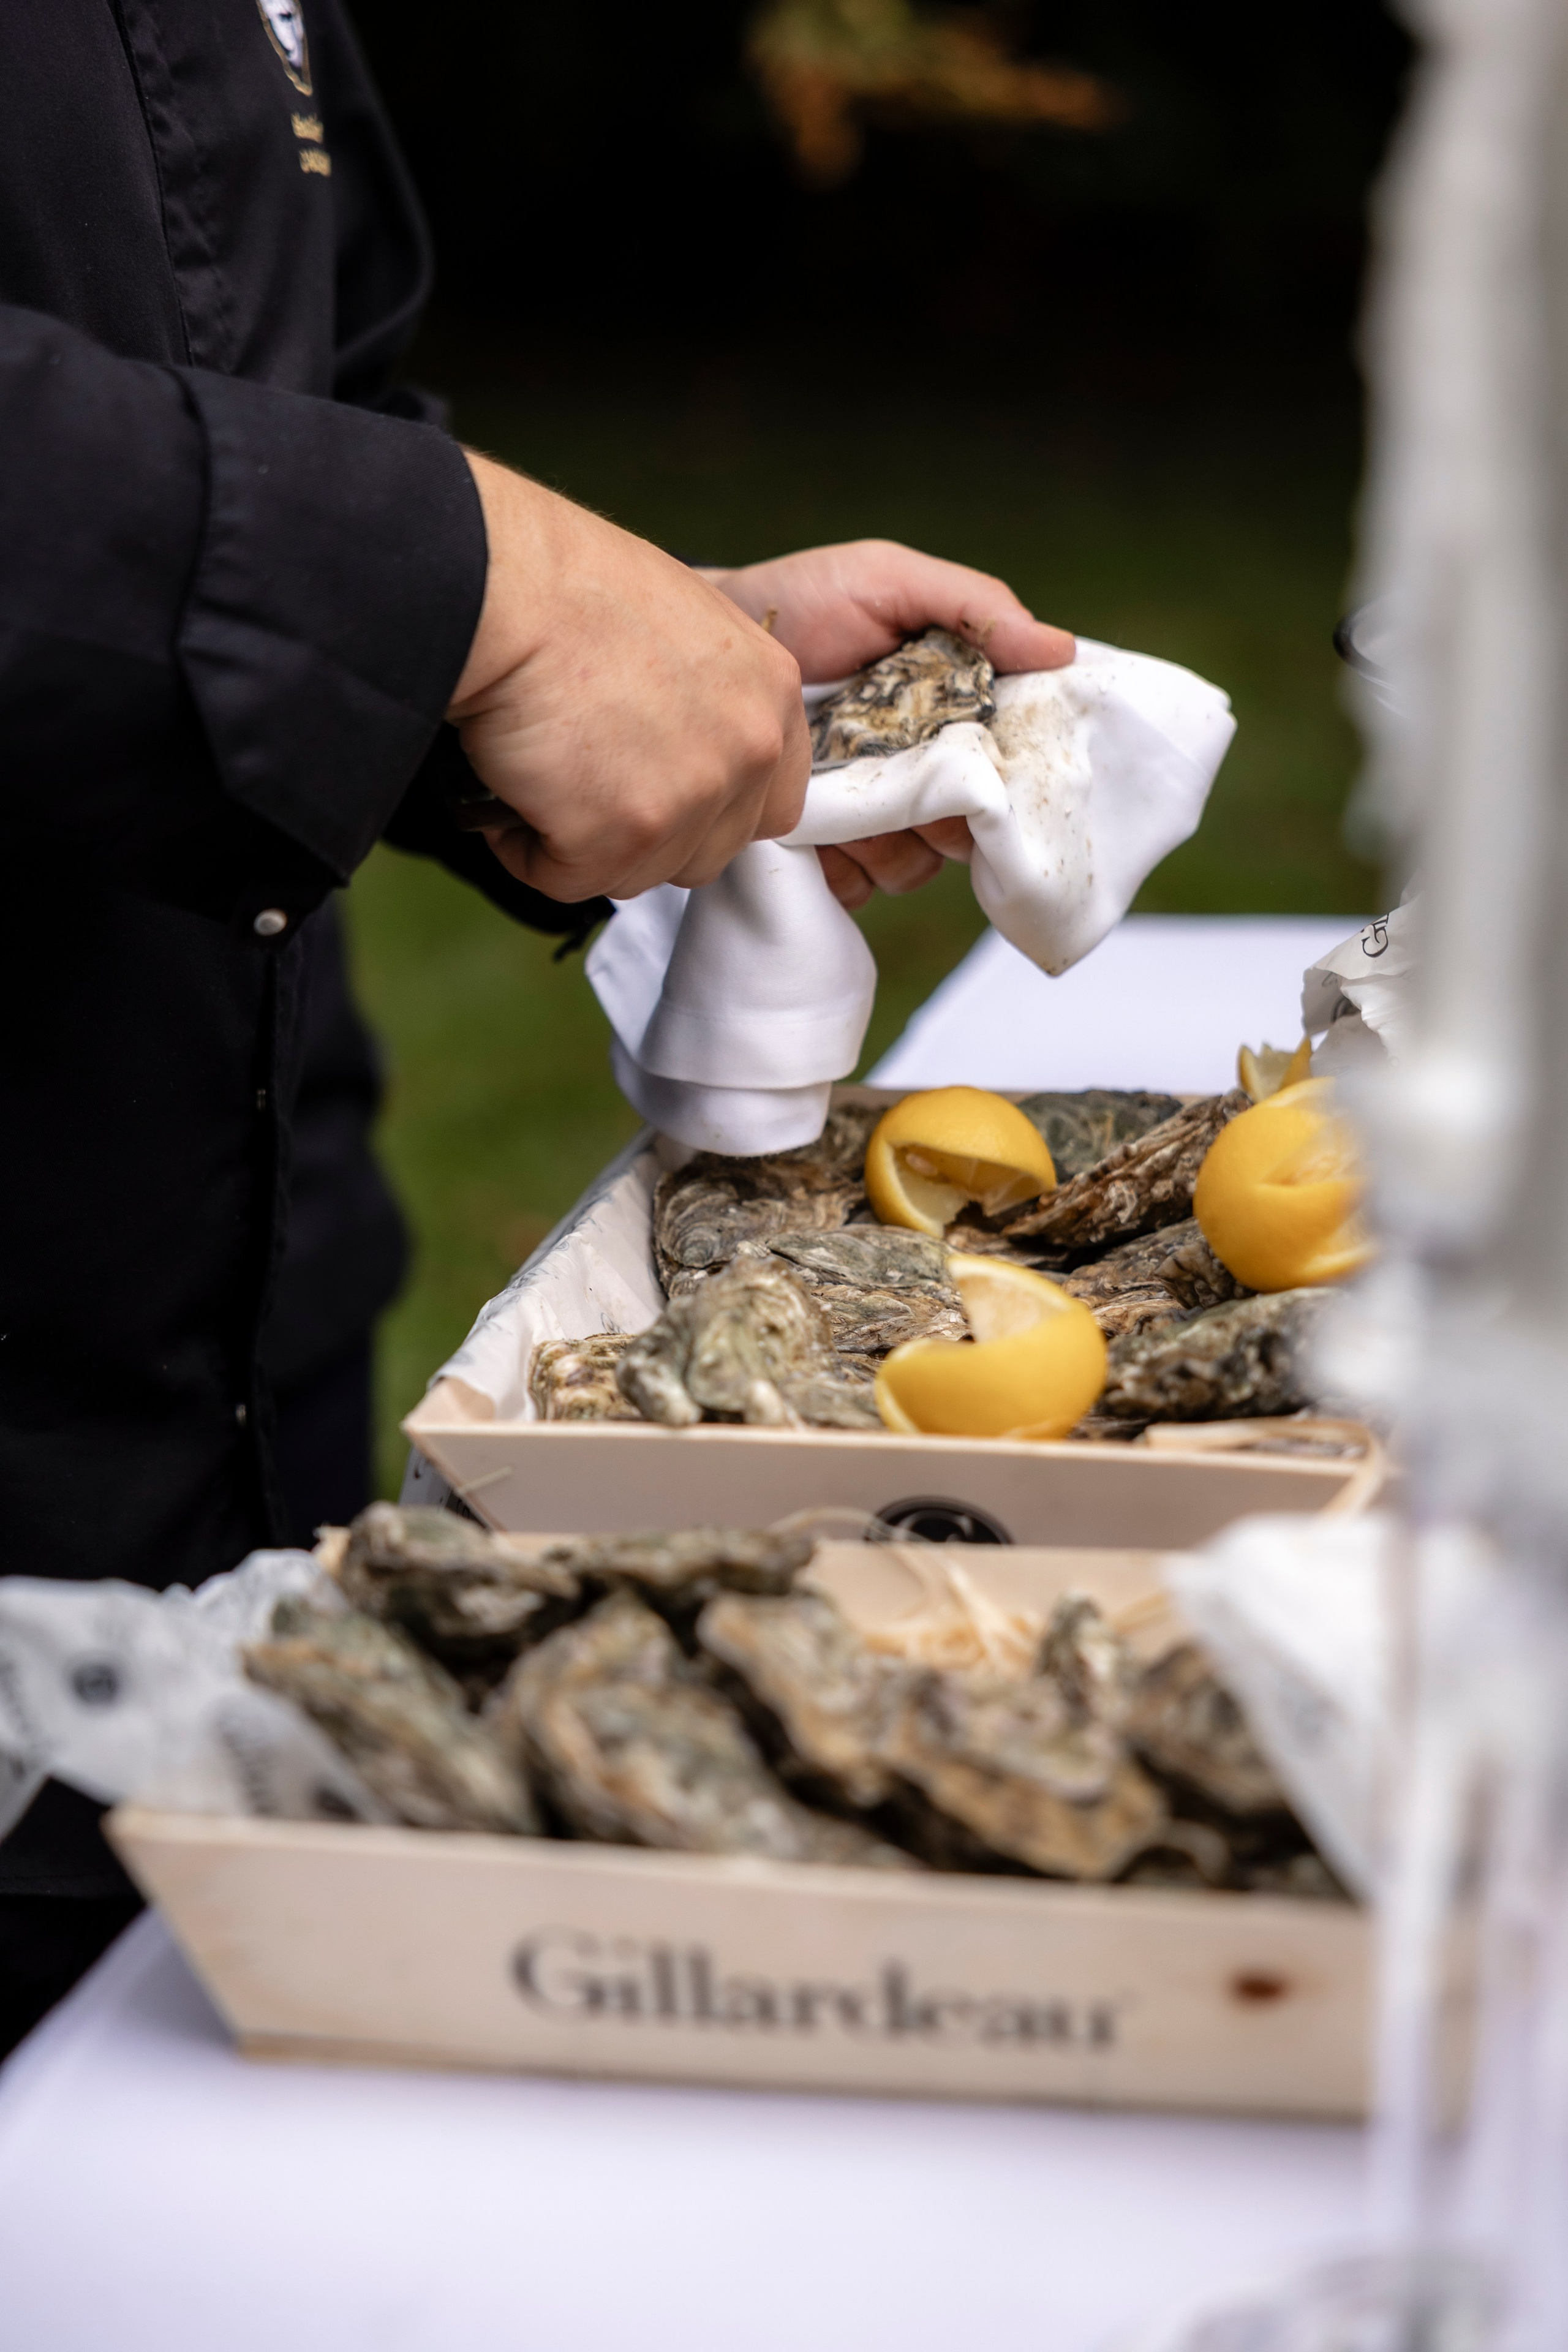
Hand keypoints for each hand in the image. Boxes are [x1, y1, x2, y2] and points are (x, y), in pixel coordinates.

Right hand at [450, 455, 810, 901]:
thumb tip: (678, 752)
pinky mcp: (624, 832)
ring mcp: (692, 796)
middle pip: (708, 852)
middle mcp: (750, 749)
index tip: (658, 789)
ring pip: (640, 872)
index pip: (772, 804)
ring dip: (585, 845)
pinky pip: (572, 880)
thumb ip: (710, 702)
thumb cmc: (571, 589)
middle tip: (586, 781)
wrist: (507, 585)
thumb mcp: (683, 630)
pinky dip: (531, 851)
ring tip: (541, 777)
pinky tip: (512, 792)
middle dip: (647, 835)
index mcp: (771, 695)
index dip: (711, 810)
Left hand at [702, 540, 1071, 909]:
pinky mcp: (824, 856)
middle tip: (906, 779)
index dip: (1008, 779)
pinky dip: (843, 869)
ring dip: (890, 842)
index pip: (1011, 772)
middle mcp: (921, 776)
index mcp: (954, 720)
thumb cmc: (802, 601)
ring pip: (919, 867)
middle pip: (973, 834)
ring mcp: (872, 820)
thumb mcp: (889, 581)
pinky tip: (814, 829)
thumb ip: (975, 607)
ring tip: (844, 794)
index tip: (983, 763)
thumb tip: (1062, 649)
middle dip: (948, 817)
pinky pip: (860, 890)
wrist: (703, 643)